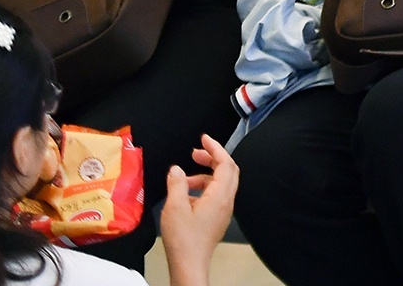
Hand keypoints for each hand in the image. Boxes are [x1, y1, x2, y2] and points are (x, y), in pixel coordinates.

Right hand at [158, 135, 238, 285]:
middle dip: (212, 158)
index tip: (204, 138)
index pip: (225, 162)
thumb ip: (177, 184)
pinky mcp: (217, 218)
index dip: (215, 147)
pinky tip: (185, 195)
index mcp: (220, 195)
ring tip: (183, 179)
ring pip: (220, 183)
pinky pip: (215, 196)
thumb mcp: (175, 207)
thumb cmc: (184, 240)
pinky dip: (203, 188)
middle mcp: (226, 201)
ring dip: (204, 175)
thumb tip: (176, 170)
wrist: (189, 264)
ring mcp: (223, 211)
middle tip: (195, 153)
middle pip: (228, 170)